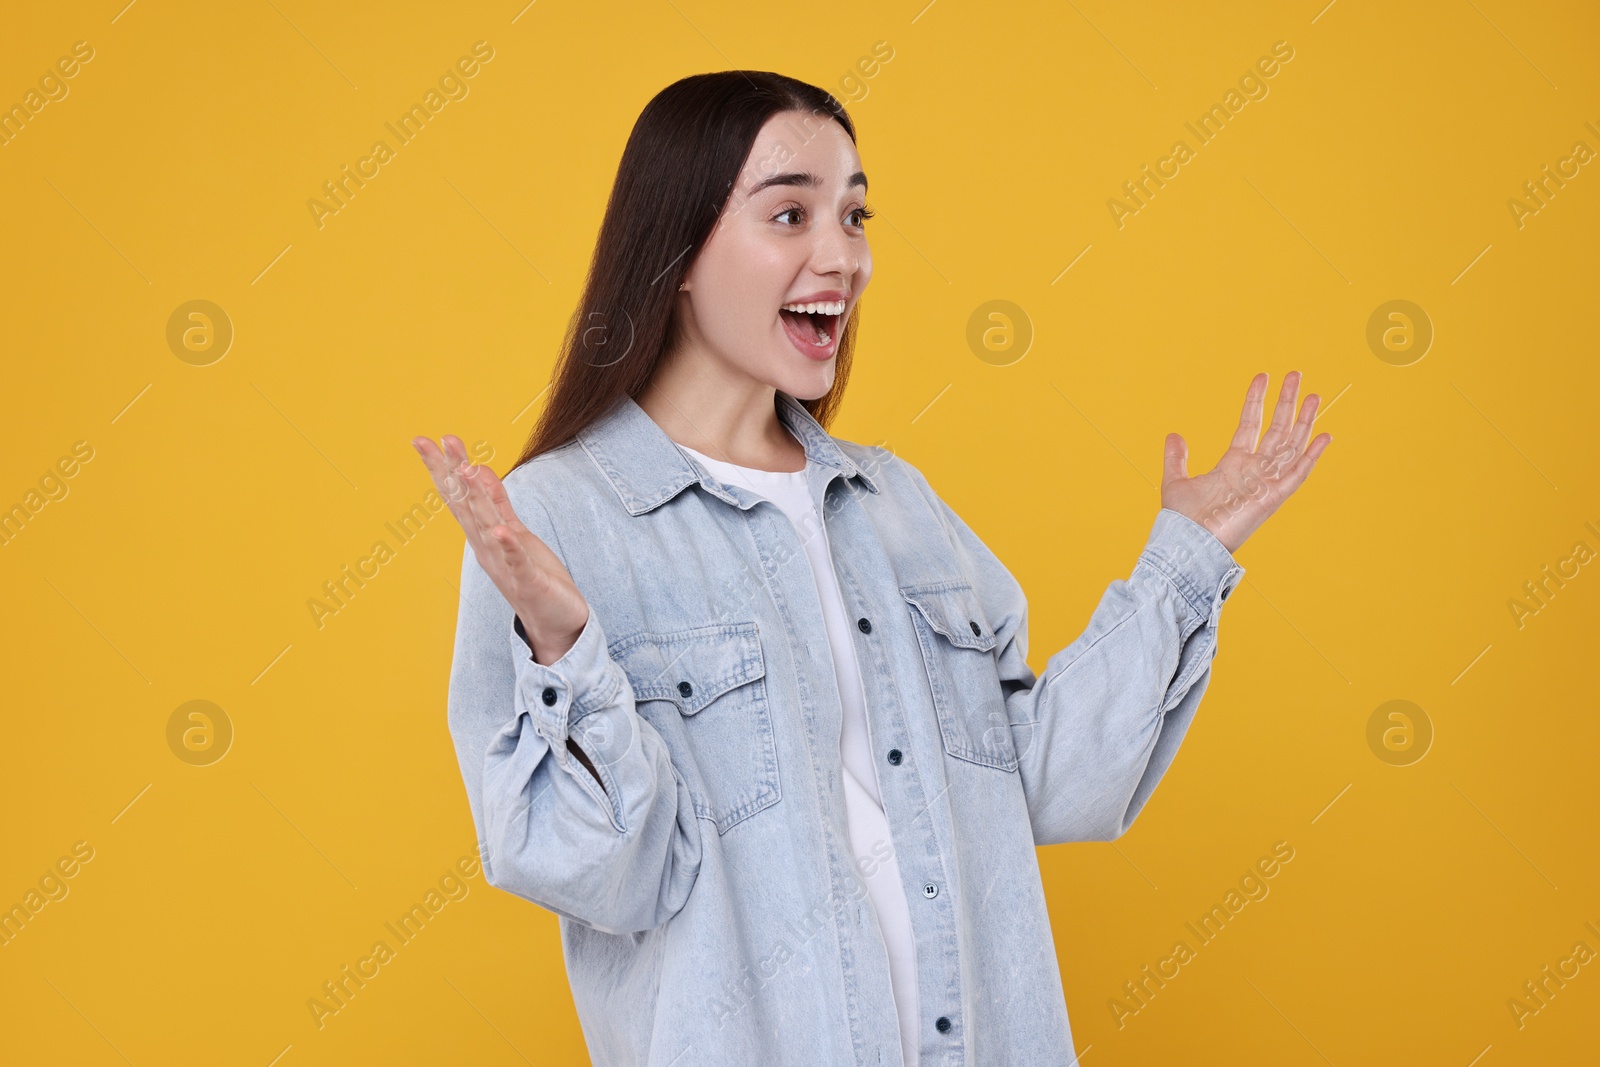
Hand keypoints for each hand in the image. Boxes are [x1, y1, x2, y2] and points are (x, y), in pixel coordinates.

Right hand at [412, 434, 588, 664]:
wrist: (554, 624)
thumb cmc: (532, 575)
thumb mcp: (513, 532)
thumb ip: (497, 502)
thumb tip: (477, 468)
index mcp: (483, 534)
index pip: (458, 496)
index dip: (442, 467)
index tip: (425, 439)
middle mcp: (486, 547)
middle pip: (465, 505)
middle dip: (450, 472)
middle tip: (433, 441)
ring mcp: (505, 564)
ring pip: (487, 526)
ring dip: (476, 498)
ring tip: (465, 469)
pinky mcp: (528, 580)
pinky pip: (516, 560)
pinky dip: (508, 547)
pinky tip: (501, 531)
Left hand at [1160, 371, 1332, 554]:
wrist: (1188, 543)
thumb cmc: (1183, 520)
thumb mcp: (1176, 481)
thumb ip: (1177, 458)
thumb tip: (1174, 434)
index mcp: (1233, 464)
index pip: (1250, 424)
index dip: (1256, 401)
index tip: (1262, 376)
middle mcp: (1253, 471)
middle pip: (1277, 430)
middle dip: (1286, 403)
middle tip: (1296, 375)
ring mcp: (1265, 483)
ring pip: (1291, 446)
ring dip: (1303, 421)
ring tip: (1313, 395)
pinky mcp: (1273, 498)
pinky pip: (1297, 474)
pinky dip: (1311, 456)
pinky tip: (1324, 435)